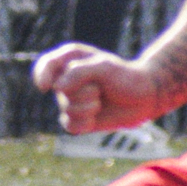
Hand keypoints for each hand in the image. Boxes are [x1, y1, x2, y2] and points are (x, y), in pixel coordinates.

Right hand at [32, 42, 164, 135]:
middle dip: (84, 93)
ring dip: (88, 108)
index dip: (42, 75)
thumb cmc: (125, 76)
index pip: (46, 65)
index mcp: (70, 60)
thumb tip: (56, 88)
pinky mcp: (77, 118)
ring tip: (102, 100)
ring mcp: (71, 100)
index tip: (45, 87)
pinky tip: (95, 118)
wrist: (144, 97)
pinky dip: (84, 123)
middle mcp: (67, 79)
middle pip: (61, 92)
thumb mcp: (104, 67)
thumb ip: (78, 72)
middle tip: (101, 88)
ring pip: (67, 110)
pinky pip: (69, 125)